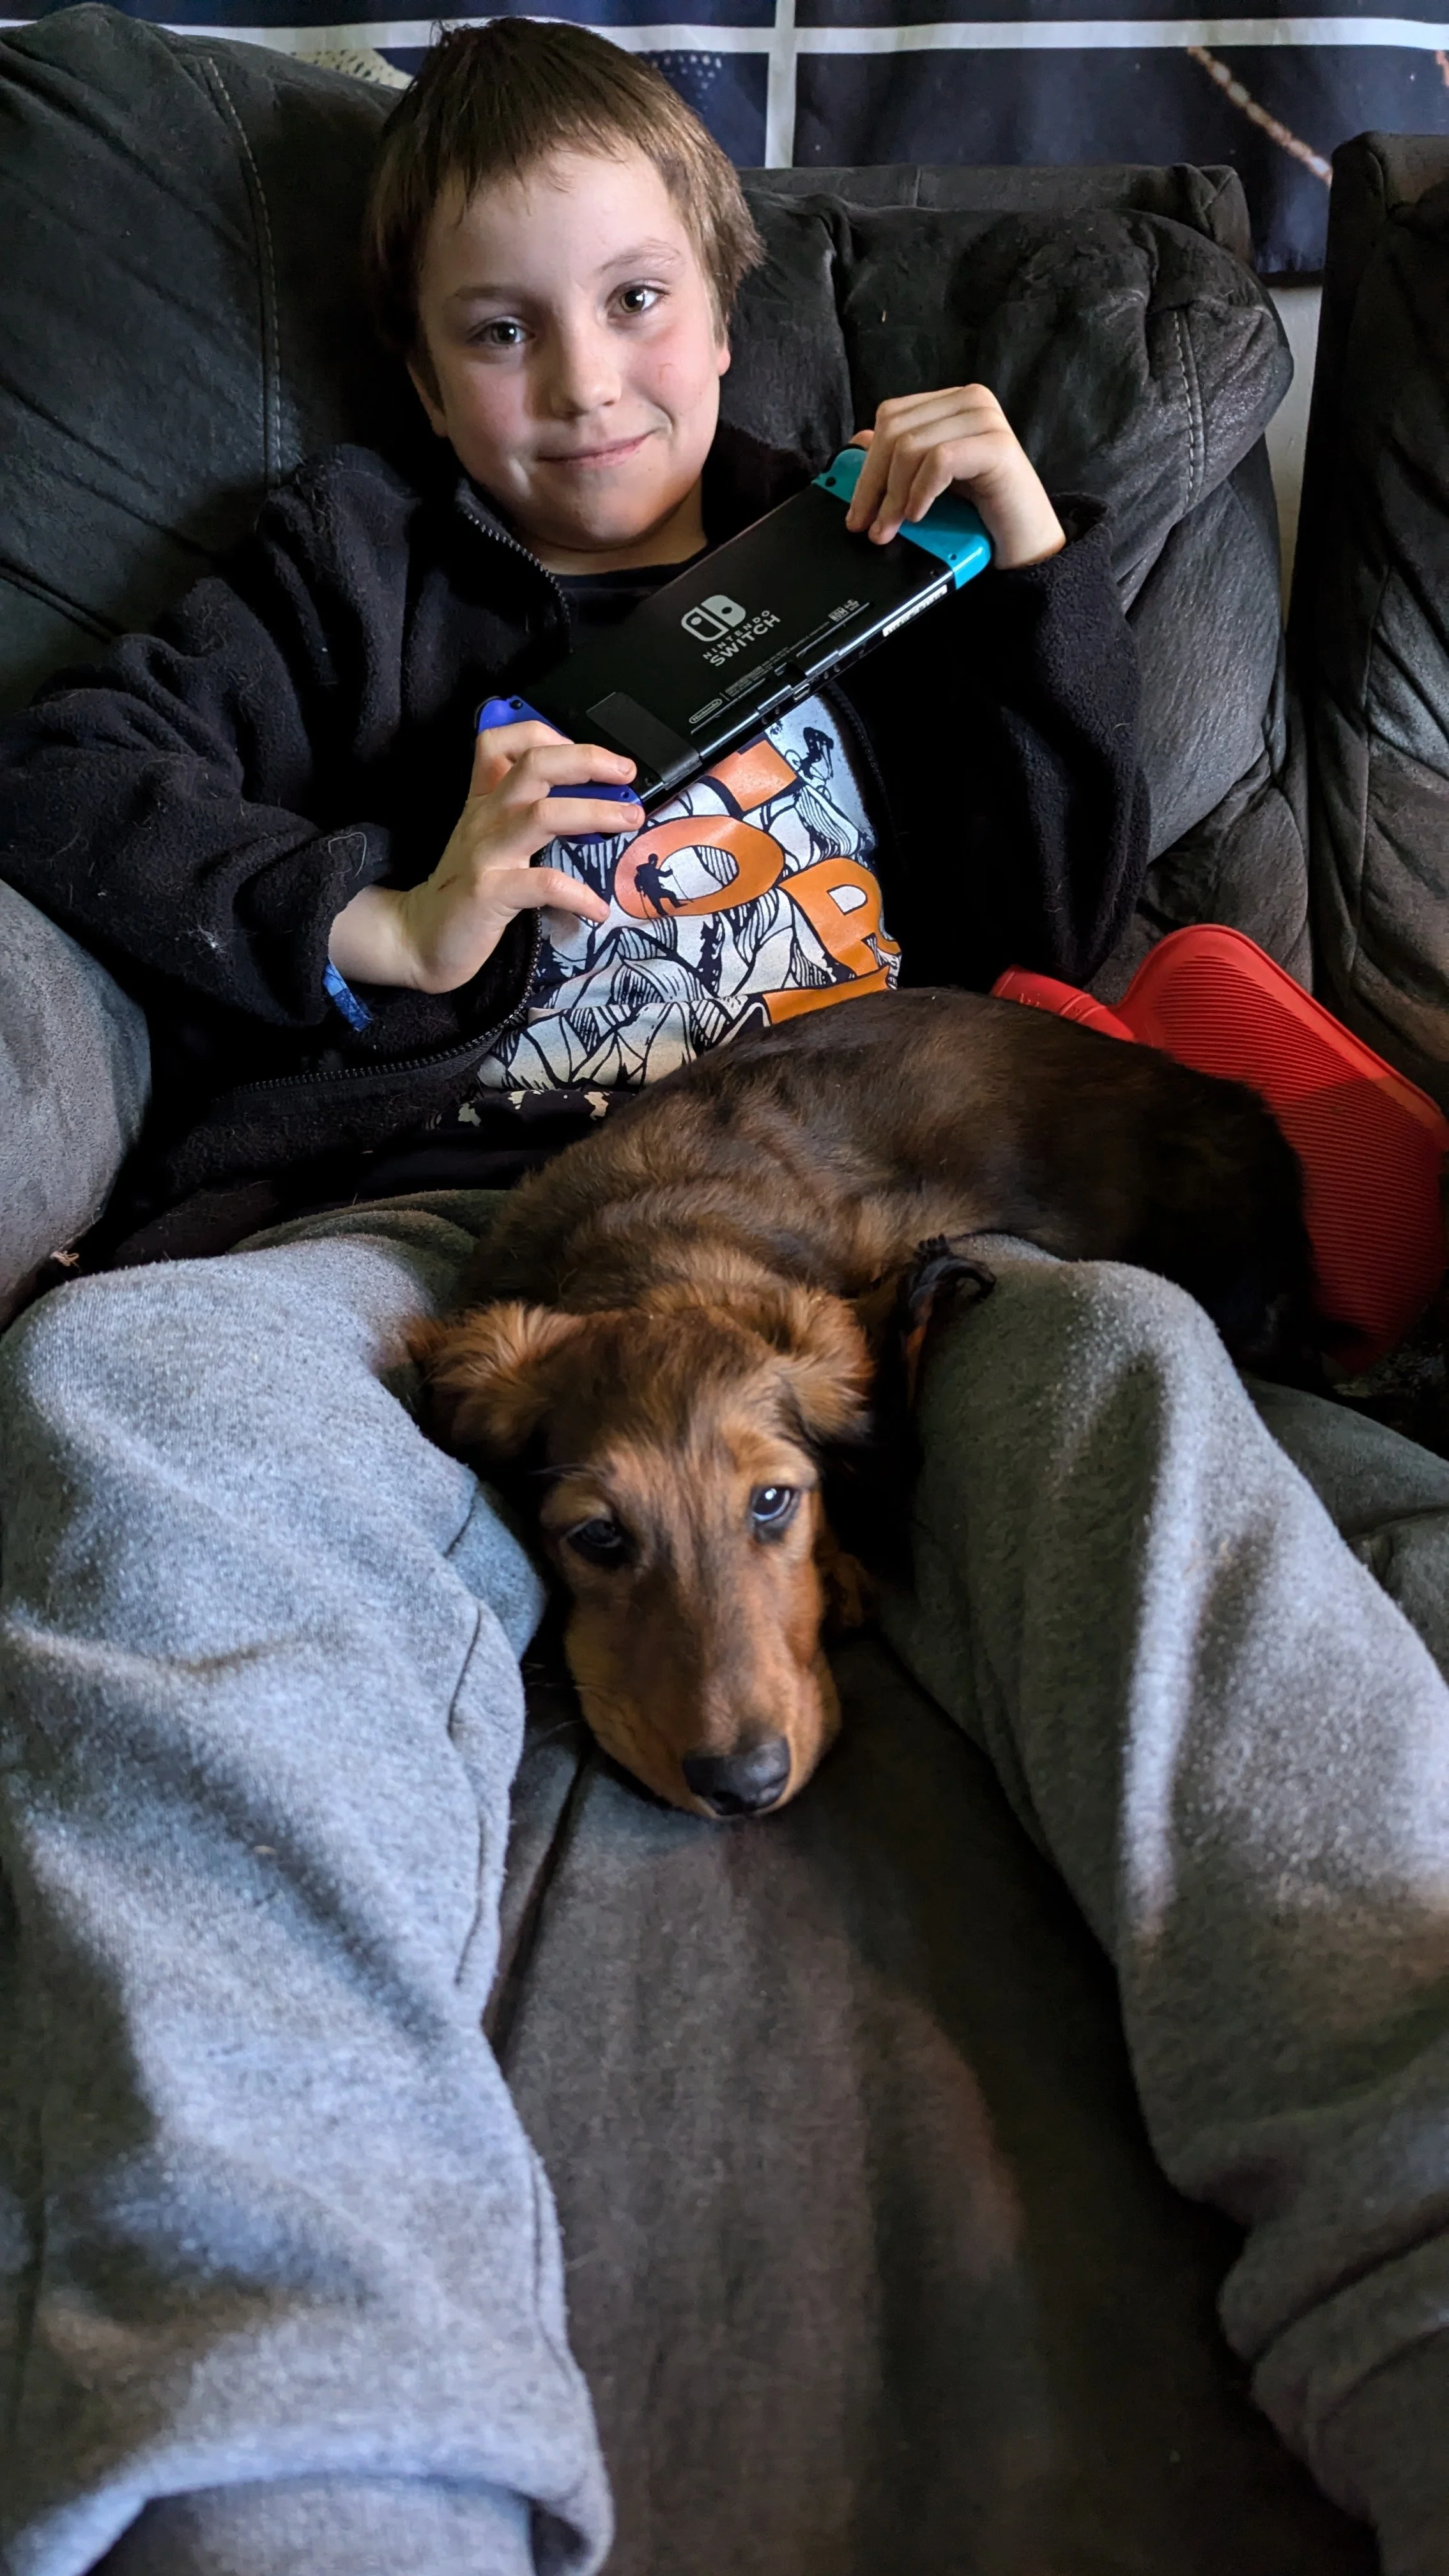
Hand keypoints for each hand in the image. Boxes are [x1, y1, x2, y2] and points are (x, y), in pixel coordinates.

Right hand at [327, 719, 640, 994]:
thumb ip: (524, 814)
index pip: (504, 742)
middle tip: (626, 773)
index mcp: (485, 800)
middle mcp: (485, 817)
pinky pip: (542, 884)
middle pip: (533, 765)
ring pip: (542, 814)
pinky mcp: (489, 893)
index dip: (550, 735)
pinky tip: (598, 907)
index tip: (592, 756)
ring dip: (594, 812)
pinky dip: (578, 894)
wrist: (420, 936)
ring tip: (629, 820)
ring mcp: (485, 853)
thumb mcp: (488, 839)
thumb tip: (588, 800)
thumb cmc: (466, 888)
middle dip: (586, 760)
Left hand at [844, 386, 1065, 571]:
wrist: (1024, 546)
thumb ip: (900, 461)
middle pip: (896, 430)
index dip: (866, 464)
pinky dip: (921, 491)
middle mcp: (970, 402)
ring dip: (894, 496)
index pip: (891, 418)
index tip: (856, 510)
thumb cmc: (980, 517)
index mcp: (951, 404)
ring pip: (912, 446)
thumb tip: (858, 443)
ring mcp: (986, 419)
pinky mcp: (997, 445)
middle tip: (867, 526)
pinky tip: (919, 515)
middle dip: (873, 484)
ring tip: (893, 528)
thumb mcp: (929, 485)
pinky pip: (939, 460)